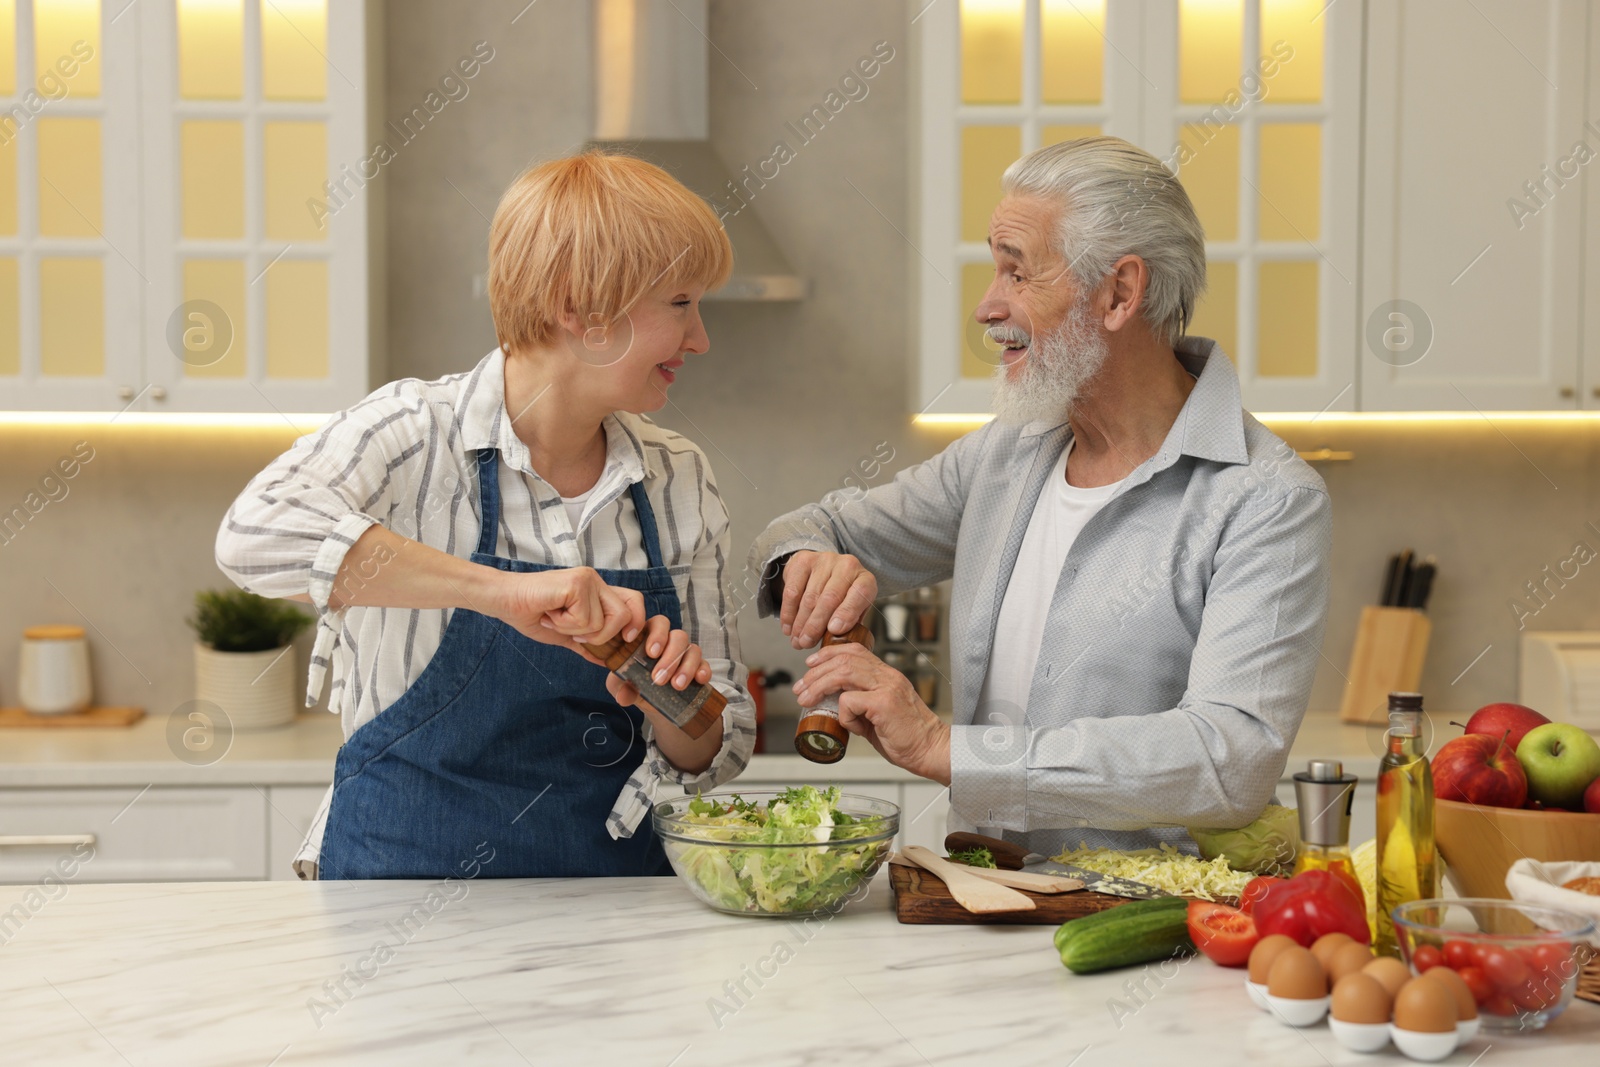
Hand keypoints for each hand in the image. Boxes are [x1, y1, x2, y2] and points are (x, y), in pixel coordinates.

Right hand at [491, 567, 644, 650]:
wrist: (505, 601)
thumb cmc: (531, 614)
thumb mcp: (565, 635)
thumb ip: (586, 644)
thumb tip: (605, 661)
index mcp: (597, 592)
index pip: (634, 602)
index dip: (636, 623)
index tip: (625, 641)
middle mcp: (596, 582)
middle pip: (626, 615)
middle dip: (603, 636)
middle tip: (576, 635)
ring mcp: (587, 580)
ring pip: (602, 622)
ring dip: (576, 630)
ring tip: (556, 618)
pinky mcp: (577, 583)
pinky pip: (584, 618)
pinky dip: (565, 624)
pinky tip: (550, 612)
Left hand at [602, 615, 713, 713]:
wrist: (651, 703)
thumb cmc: (633, 685)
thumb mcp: (621, 686)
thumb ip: (620, 687)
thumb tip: (623, 697)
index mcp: (649, 637)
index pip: (658, 624)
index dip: (657, 635)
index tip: (651, 653)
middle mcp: (670, 642)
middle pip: (678, 636)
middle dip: (670, 658)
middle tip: (659, 679)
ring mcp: (685, 654)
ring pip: (693, 650)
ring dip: (686, 667)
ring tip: (676, 686)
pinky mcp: (698, 668)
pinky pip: (705, 664)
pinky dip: (703, 671)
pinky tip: (699, 680)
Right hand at [779, 551, 877, 648]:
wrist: (827, 570)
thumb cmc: (843, 597)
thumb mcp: (854, 610)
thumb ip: (850, 624)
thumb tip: (837, 639)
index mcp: (865, 580)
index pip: (860, 594)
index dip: (847, 612)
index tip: (834, 630)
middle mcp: (847, 565)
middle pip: (830, 598)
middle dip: (815, 625)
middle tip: (806, 643)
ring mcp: (825, 560)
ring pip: (810, 597)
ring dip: (800, 623)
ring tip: (797, 640)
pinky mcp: (804, 560)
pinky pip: (793, 590)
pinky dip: (788, 612)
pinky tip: (788, 627)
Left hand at [793, 643, 949, 783]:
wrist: (930, 751)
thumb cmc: (906, 737)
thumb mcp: (878, 713)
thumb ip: (859, 703)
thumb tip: (833, 703)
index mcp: (886, 675)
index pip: (854, 650)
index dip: (828, 653)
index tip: (810, 664)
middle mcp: (887, 676)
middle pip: (844, 659)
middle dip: (816, 672)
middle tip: (801, 688)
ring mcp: (887, 688)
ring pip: (843, 672)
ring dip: (819, 685)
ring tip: (806, 699)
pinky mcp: (884, 704)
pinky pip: (850, 701)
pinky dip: (843, 714)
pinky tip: (851, 727)